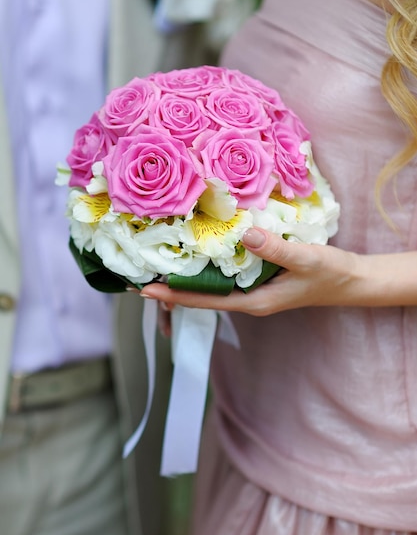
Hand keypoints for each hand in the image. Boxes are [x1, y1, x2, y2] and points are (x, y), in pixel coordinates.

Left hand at [140, 228, 416, 314]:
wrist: (350, 281)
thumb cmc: (329, 274)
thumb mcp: (305, 259)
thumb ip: (274, 249)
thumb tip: (244, 233)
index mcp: (253, 301)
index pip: (204, 300)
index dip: (174, 295)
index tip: (145, 289)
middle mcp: (247, 300)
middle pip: (200, 298)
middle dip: (170, 291)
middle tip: (137, 281)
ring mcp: (252, 292)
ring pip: (210, 289)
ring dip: (184, 281)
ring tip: (155, 270)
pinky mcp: (257, 282)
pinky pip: (223, 278)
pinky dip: (204, 270)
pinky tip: (195, 258)